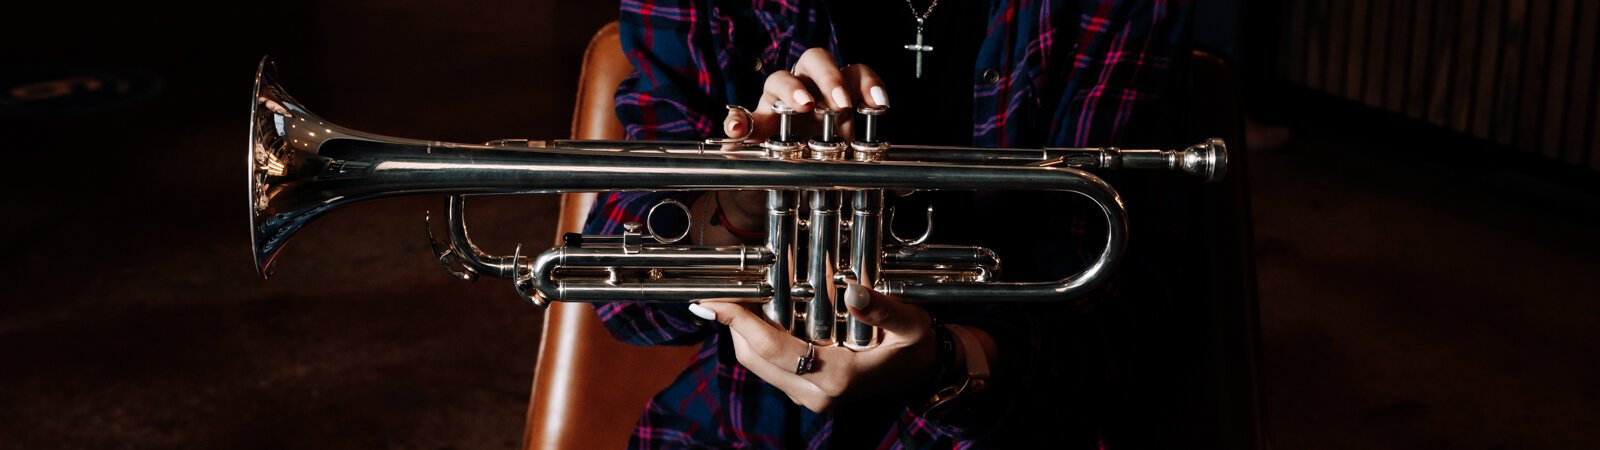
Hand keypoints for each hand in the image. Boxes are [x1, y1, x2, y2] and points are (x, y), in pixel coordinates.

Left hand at [693, 280, 934, 412]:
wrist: (923, 375)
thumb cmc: (915, 347)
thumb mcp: (909, 324)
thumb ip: (882, 309)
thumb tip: (854, 290)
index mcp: (836, 377)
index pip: (773, 348)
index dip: (740, 322)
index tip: (715, 301)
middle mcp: (815, 393)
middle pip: (753, 358)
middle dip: (733, 325)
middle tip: (723, 290)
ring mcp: (808, 396)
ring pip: (756, 364)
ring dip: (743, 332)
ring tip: (738, 298)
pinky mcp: (805, 392)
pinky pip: (768, 367)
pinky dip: (758, 341)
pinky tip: (759, 315)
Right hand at [710, 48, 889, 232]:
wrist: (776, 190)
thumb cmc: (816, 164)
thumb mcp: (846, 169)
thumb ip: (872, 174)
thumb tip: (904, 191)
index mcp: (834, 96)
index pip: (853, 72)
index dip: (867, 82)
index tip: (879, 104)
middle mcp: (806, 91)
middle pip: (815, 61)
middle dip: (831, 78)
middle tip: (841, 104)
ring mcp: (774, 103)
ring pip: (779, 78)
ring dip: (792, 89)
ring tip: (802, 106)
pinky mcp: (749, 125)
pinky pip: (739, 115)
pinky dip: (738, 119)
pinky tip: (739, 131)